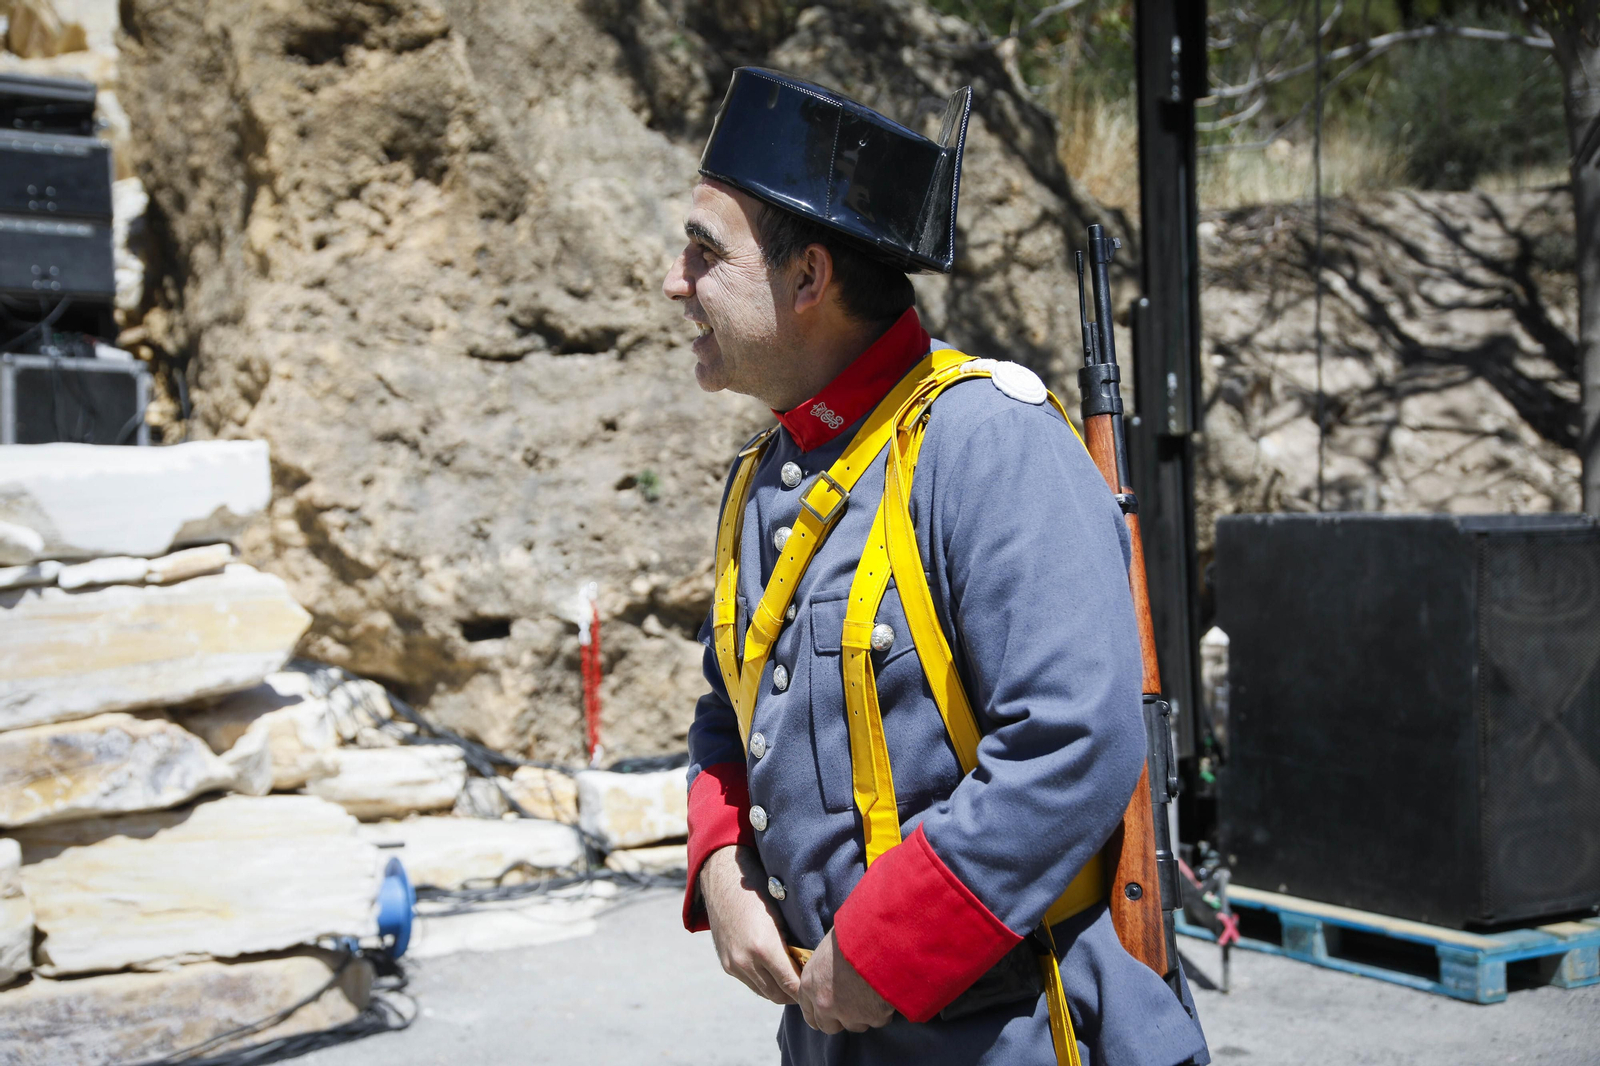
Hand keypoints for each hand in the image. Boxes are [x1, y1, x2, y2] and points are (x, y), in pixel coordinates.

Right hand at [701, 845, 801, 1004]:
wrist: (723, 880)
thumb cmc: (761, 890)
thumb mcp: (783, 915)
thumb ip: (794, 944)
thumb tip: (811, 965)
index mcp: (764, 948)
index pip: (792, 985)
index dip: (807, 989)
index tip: (819, 984)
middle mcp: (746, 961)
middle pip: (778, 995)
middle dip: (795, 993)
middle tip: (810, 984)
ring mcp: (734, 965)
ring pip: (764, 992)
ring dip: (780, 990)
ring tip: (795, 979)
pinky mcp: (727, 964)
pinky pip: (751, 983)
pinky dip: (765, 982)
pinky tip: (776, 972)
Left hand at [797, 929, 894, 1033]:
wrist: (879, 937)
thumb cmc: (853, 933)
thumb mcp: (828, 948)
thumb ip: (824, 969)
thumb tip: (829, 972)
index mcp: (809, 984)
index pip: (808, 1012)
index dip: (819, 1013)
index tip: (827, 1014)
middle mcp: (825, 1003)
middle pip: (829, 1027)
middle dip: (840, 1020)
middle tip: (853, 1007)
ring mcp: (849, 1013)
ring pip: (855, 1025)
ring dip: (863, 1015)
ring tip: (872, 993)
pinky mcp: (873, 1017)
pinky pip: (879, 1020)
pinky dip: (883, 1010)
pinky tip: (886, 991)